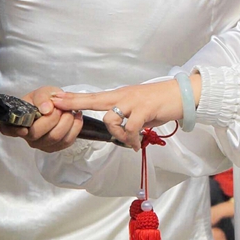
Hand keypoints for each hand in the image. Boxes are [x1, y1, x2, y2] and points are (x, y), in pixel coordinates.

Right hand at [0, 86, 84, 152]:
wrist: (58, 105)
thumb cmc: (45, 100)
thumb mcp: (43, 93)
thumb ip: (42, 98)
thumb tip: (46, 109)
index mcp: (18, 121)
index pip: (7, 130)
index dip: (14, 130)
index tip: (23, 128)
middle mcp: (27, 135)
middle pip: (36, 133)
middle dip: (52, 118)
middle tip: (60, 107)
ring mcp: (41, 143)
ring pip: (54, 138)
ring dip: (66, 121)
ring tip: (69, 111)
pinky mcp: (55, 147)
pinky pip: (67, 141)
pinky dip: (75, 127)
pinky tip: (76, 117)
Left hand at [51, 79, 188, 149]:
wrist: (182, 95)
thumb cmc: (162, 102)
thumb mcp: (140, 109)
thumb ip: (128, 117)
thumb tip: (122, 130)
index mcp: (121, 95)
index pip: (93, 96)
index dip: (75, 98)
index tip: (57, 97)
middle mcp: (123, 96)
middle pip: (94, 99)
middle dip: (74, 102)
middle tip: (57, 103)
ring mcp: (133, 101)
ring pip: (111, 118)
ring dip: (117, 134)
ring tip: (129, 140)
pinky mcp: (144, 109)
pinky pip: (131, 128)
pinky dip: (131, 139)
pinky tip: (136, 144)